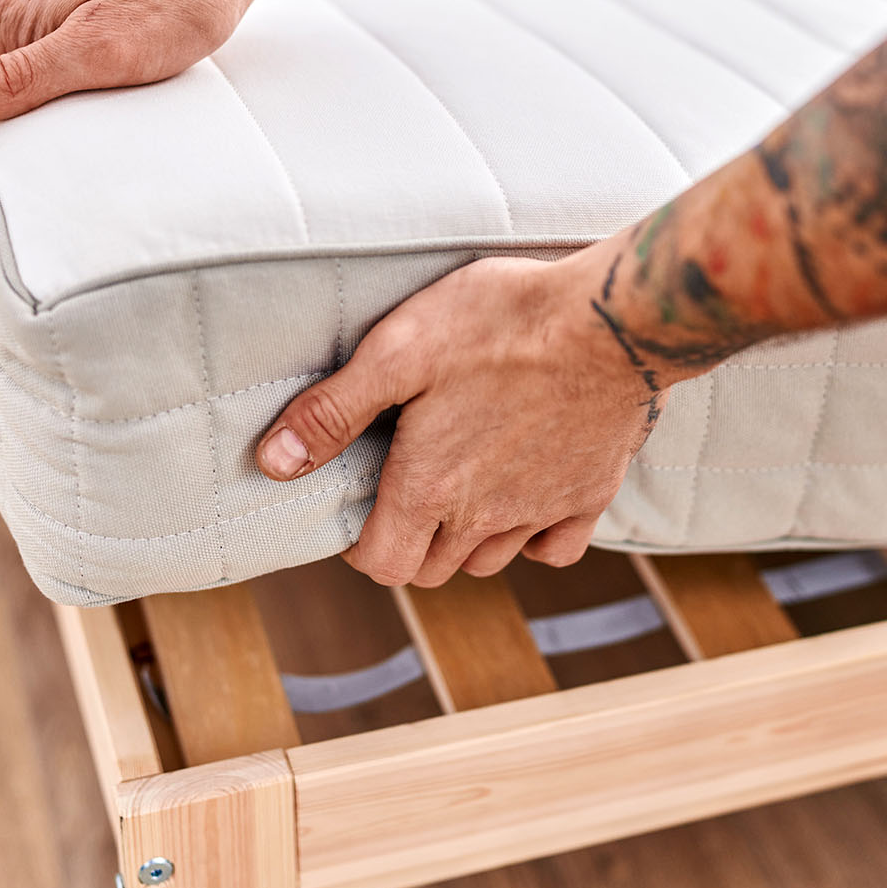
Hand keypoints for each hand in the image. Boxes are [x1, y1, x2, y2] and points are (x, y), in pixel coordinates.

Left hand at [254, 250, 663, 586]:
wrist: (613, 318)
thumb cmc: (500, 323)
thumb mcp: (397, 351)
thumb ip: (332, 412)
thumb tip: (272, 464)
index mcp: (431, 488)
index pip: (382, 565)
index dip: (359, 546)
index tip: (359, 508)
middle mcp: (486, 517)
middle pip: (431, 569)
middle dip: (406, 540)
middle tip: (403, 486)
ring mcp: (542, 510)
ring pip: (488, 560)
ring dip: (462, 538)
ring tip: (456, 484)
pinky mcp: (591, 494)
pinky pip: (553, 548)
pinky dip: (531, 538)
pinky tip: (521, 496)